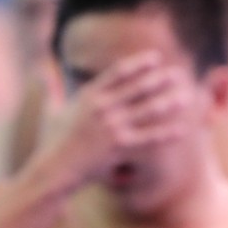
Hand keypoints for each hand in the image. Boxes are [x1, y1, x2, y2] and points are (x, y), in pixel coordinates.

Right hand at [34, 50, 199, 189]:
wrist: (54, 169)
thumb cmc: (51, 142)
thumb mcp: (50, 111)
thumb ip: (50, 90)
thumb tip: (41, 72)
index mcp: (89, 95)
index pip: (119, 73)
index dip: (139, 64)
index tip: (155, 58)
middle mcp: (103, 108)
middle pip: (138, 88)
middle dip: (160, 79)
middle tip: (179, 73)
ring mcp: (113, 127)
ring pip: (148, 111)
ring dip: (170, 102)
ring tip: (186, 95)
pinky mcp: (121, 148)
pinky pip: (150, 139)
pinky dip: (167, 134)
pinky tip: (183, 129)